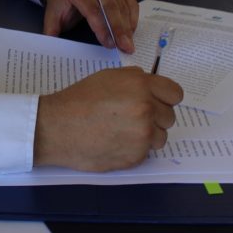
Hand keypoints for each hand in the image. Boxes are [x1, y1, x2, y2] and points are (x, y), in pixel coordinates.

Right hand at [34, 67, 183, 170]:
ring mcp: (143, 135)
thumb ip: (135, 80)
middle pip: (170, 117)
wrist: (57, 127)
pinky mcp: (136, 156)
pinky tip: (115, 142)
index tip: (156, 102)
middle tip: (132, 118)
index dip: (164, 98)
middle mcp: (146, 108)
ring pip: (161, 137)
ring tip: (123, 131)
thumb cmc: (79, 100)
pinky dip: (134, 149)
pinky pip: (146, 152)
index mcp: (141, 85)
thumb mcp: (108, 77)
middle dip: (155, 117)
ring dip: (148, 136)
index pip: (175, 94)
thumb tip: (150, 86)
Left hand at [43, 0, 137, 52]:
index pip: (93, 9)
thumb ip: (51, 30)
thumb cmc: (62, 2)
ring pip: (122, 4)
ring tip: (129, 44)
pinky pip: (129, 1)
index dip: (102, 27)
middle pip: (111, 6)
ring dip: (128, 25)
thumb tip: (51, 47)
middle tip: (126, 47)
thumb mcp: (52, 15)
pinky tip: (132, 31)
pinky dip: (133, 16)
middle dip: (119, 29)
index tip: (108, 44)